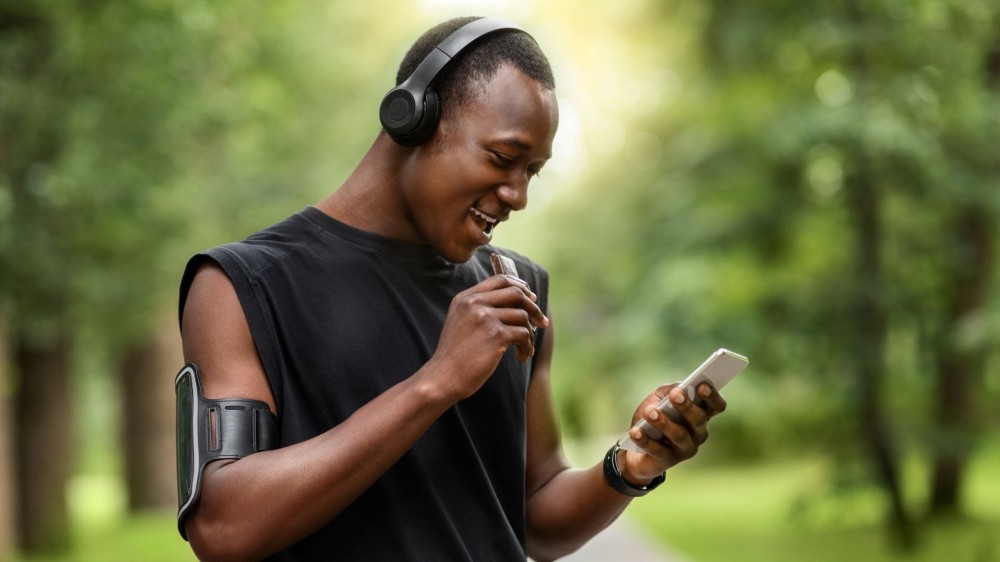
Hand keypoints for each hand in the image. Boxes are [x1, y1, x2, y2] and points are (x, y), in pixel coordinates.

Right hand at [426, 275, 549, 399]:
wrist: (443, 377)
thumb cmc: (455, 355)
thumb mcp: (461, 322)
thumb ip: (479, 308)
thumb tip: (516, 300)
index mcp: (465, 298)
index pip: (499, 280)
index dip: (520, 287)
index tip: (531, 298)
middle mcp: (475, 303)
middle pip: (516, 293)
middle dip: (534, 307)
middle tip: (542, 322)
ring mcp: (485, 317)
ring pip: (522, 316)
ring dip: (530, 334)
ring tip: (525, 349)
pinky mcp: (496, 335)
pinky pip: (524, 334)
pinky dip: (526, 347)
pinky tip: (521, 357)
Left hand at [619, 382, 726, 482]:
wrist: (635, 448)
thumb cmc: (653, 417)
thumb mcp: (658, 399)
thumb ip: (668, 390)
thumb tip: (677, 387)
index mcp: (701, 415)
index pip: (716, 406)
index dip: (712, 396)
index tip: (702, 385)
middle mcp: (698, 433)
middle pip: (699, 419)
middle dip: (687, 406)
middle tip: (675, 394)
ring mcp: (685, 449)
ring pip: (680, 436)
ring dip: (664, 422)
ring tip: (649, 412)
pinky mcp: (668, 461)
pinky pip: (658, 450)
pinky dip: (645, 440)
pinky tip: (636, 431)